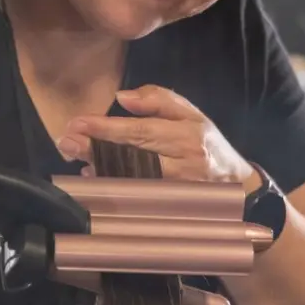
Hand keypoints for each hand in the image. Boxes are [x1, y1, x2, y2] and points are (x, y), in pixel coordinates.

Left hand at [56, 85, 255, 184]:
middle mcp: (182, 165)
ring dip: (98, 167)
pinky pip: (135, 196)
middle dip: (95, 147)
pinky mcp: (171, 207)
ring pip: (131, 179)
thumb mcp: (192, 115)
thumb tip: (121, 97)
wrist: (239, 188)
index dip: (108, 127)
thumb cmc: (209, 145)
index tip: (79, 122)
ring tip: (74, 156)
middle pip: (131, 155)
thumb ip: (158, 100)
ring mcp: (176, 191)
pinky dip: (112, 185)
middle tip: (66, 140)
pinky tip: (93, 176)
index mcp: (187, 137)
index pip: (141, 131)